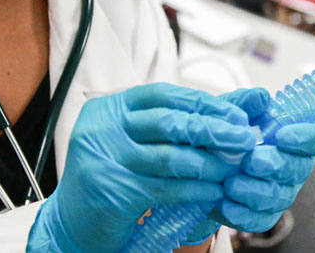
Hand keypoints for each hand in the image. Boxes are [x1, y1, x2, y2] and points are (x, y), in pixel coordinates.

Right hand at [27, 83, 256, 252]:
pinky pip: (165, 187)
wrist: (72, 220)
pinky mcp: (114, 190)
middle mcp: (104, 126)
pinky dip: (195, 188)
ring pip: (169, 155)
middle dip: (212, 129)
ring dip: (208, 162)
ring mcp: (106, 157)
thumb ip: (162, 127)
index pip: (161, 95)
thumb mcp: (128, 140)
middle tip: (243, 138)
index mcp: (109, 108)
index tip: (231, 114)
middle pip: (168, 121)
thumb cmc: (109, 174)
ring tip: (232, 166)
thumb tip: (215, 118)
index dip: (199, 102)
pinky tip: (214, 190)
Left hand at [212, 97, 314, 232]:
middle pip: (298, 169)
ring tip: (231, 184)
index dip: (305, 138)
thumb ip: (244, 102)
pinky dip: (243, 214)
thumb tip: (261, 97)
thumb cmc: (223, 130)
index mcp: (289, 135)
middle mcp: (291, 165)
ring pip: (279, 196)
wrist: (200, 157)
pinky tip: (226, 204)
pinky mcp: (262, 213)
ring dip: (256, 191)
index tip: (282, 135)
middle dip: (275, 165)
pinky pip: (261, 219)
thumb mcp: (228, 110)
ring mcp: (279, 191)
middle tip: (251, 161)